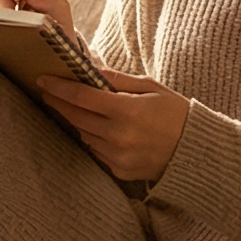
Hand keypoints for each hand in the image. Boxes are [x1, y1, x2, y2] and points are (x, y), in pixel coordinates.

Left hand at [38, 67, 189, 180]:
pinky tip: (100, 129)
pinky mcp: (120, 170)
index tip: (43, 80)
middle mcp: (119, 136)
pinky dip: (94, 138)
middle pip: (77, 117)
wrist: (196, 151)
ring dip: (78, 121)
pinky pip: (96, 151)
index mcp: (127, 110)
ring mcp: (118, 156)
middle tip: (48, 92)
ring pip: (84, 135)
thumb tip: (88, 69)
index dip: (59, 88)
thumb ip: (117, 79)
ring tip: (77, 108)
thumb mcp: (150, 87)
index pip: (82, 97)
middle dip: (60, 103)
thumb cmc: (175, 112)